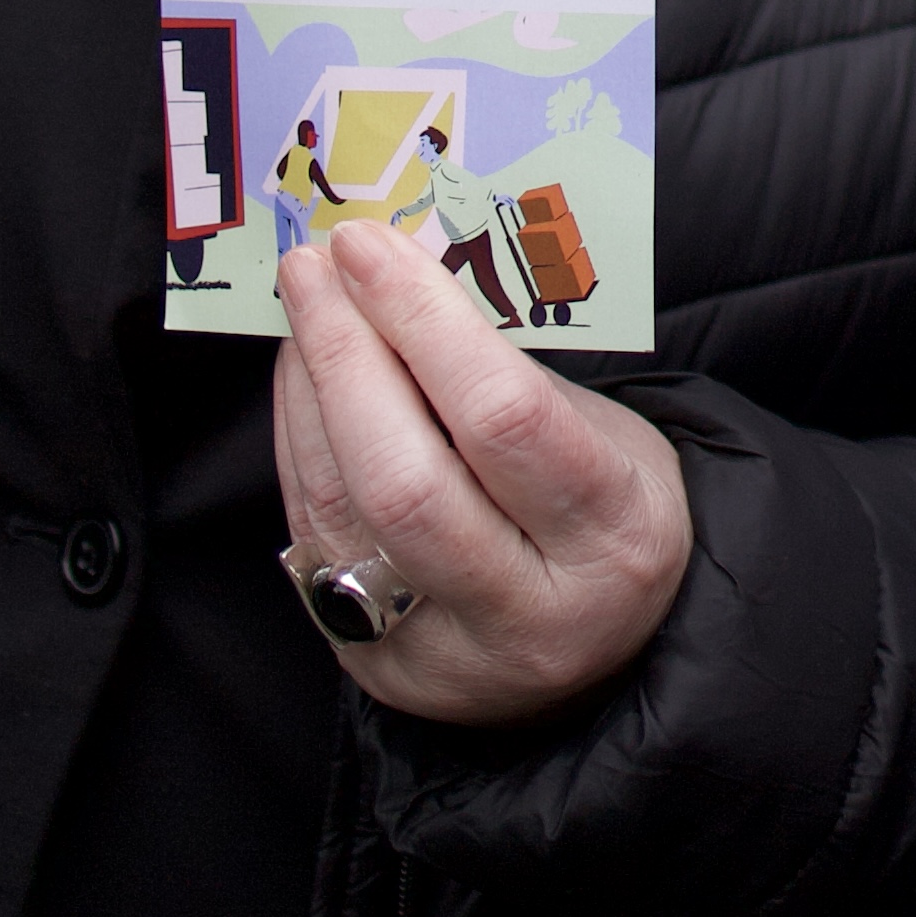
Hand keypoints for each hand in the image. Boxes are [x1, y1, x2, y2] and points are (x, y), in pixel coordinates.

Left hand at [269, 217, 692, 726]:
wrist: (600, 651)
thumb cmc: (605, 510)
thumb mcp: (600, 435)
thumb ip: (505, 371)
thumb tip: (396, 273)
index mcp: (614, 539)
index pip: (504, 420)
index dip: (423, 324)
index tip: (370, 249)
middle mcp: (529, 613)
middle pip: (406, 482)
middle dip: (346, 358)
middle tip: (314, 267)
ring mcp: (443, 654)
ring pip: (342, 513)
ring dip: (309, 393)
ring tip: (305, 308)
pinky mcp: (374, 667)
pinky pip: (314, 539)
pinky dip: (301, 444)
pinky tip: (303, 381)